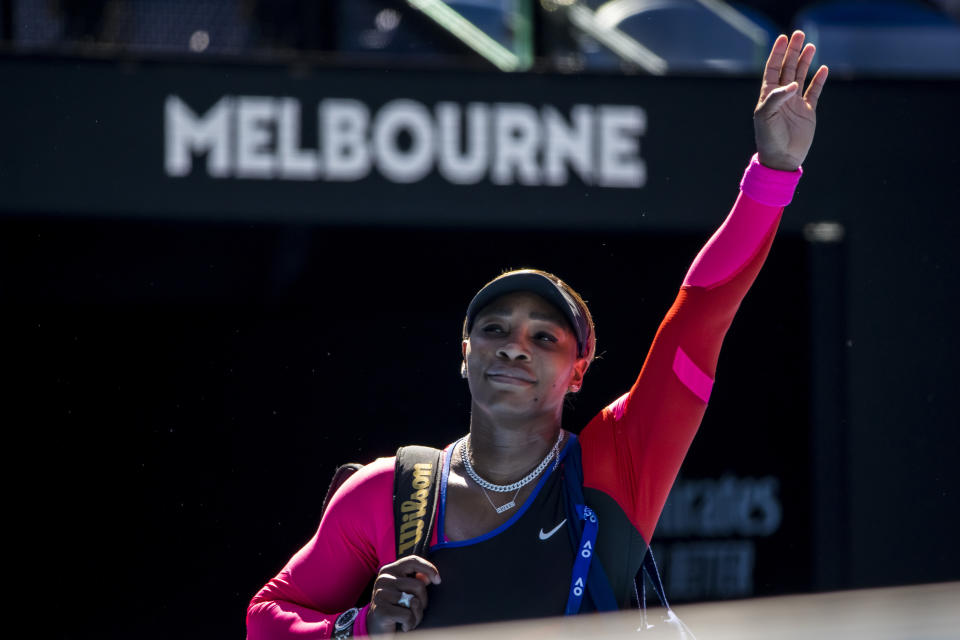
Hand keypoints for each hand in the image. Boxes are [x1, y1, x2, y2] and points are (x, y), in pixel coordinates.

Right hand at [366, 556, 440, 633]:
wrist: (376, 627)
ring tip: (409, 618)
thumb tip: (428, 578)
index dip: (429, 568)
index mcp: (390, 569)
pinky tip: (404, 625)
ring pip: (414, 602)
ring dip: (417, 615)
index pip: (413, 561)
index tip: (438, 581)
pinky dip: (410, 623)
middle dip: (423, 601)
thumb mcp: (405, 590)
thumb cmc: (395, 606)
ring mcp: (380, 594)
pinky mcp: (380, 610)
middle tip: (415, 609)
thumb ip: (415, 580)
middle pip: (418, 585)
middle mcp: (383, 579)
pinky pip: (407, 615)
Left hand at [754, 30, 828, 171]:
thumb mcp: (766, 117)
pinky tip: (823, 69)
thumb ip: (776, 98)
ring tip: (810, 46)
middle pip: (788, 68)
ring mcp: (795, 103)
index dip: (778, 53)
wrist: (782, 158)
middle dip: (793, 51)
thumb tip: (792, 84)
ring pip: (801, 76)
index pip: (773, 69)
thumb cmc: (769, 138)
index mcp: (768, 96)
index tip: (783, 38)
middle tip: (799, 34)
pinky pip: (815, 91)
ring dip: (805, 61)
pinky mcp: (808, 111)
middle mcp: (782, 96)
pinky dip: (819, 80)